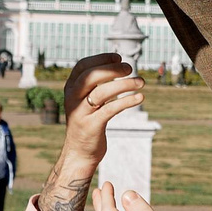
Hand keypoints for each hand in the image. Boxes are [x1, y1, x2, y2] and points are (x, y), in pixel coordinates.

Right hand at [39, 71, 144, 210]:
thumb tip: (119, 65)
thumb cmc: (87, 122)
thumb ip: (95, 84)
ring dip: (124, 84)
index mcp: (70, 89)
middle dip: (112, 69)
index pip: (82, 65)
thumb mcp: (85, 100)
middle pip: (91, 76)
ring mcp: (80, 113)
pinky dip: (127, 101)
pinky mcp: (91, 127)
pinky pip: (110, 110)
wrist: (79, 153)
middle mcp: (72, 99)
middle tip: (130, 68)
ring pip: (101, 93)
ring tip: (141, 82)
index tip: (119, 57)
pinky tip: (140, 97)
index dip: (101, 58)